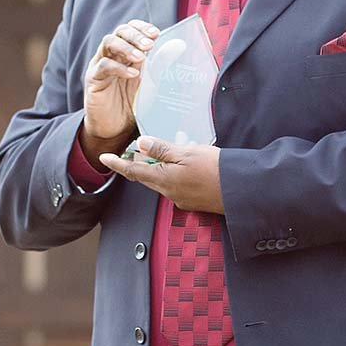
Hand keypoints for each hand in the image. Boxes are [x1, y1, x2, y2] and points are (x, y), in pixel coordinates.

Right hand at [81, 20, 159, 165]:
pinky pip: (103, 66)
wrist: (115, 129)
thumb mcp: (150, 84)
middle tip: (150, 44)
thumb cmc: (133, 105)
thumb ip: (160, 66)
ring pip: (108, 43)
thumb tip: (177, 48)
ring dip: (126, 47)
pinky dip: (119, 68)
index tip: (156, 33)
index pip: (131, 29)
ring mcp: (100, 65)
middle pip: (119, 32)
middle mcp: (112, 55)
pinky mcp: (93, 79)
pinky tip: (133, 74)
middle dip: (136, 35)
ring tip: (141, 57)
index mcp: (126, 53)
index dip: (142, 27)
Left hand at [99, 137, 223, 213]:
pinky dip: (176, 173)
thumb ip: (162, 149)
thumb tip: (141, 144)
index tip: (104, 157)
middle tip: (144, 146)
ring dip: (162, 166)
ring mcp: (181, 199)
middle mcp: (169, 192)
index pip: (133, 171)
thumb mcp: (186, 153)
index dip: (117, 163)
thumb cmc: (215, 170)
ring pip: (163, 179)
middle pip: (147, 175)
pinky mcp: (194, 201)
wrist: (241, 191)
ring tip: (175, 149)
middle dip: (142, 161)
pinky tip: (189, 163)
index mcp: (163, 179)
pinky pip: (177, 185)